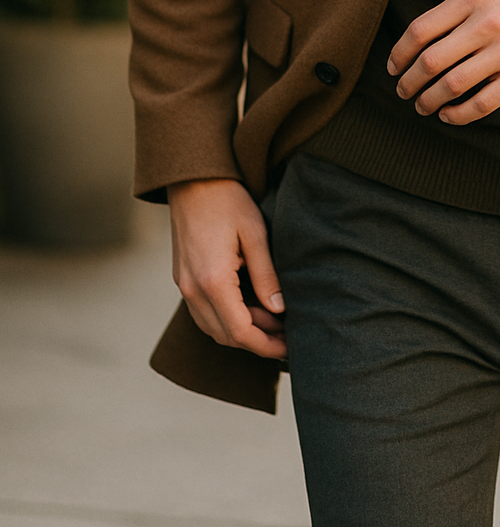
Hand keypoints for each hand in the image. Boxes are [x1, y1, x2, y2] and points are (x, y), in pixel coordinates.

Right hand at [167, 177, 286, 358]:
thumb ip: (267, 275)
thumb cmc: (227, 200)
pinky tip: (250, 308)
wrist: (192, 178)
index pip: (240, 332)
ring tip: (274, 322)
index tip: (289, 348)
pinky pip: (204, 312)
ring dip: (242, 332)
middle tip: (288, 335)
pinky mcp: (182, 278)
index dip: (267, 346)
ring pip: (212, 328)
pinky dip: (227, 318)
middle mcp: (193, 290)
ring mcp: (184, 286)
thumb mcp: (256, 234)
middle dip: (258, 342)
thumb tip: (280, 309)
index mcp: (213, 281)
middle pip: (225, 336)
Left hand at [387, 0, 499, 124]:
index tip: (394, 67)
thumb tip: (419, 44)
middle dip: (410, 82)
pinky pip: (482, 102)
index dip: (400, 53)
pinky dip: (459, 114)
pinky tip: (450, 115)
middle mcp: (487, 22)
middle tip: (403, 91)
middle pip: (431, 61)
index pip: (421, 29)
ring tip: (424, 106)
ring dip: (430, 101)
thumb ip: (456, 12)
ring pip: (453, 85)